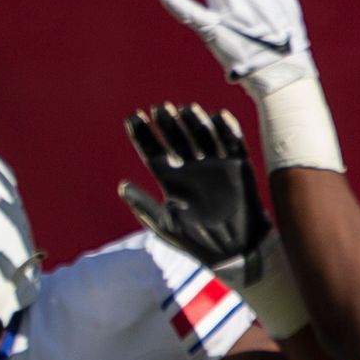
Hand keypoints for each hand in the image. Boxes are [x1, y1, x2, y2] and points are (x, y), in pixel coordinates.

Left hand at [120, 101, 277, 289]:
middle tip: (160, 109)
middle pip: (177, 138)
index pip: (153, 151)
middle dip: (168, 123)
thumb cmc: (195, 241)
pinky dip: (227, 129)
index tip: (132, 117)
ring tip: (186, 110)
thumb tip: (120, 186)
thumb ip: (143, 205)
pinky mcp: (238, 166)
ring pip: (202, 135)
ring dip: (195, 122)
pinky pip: (233, 143)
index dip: (143, 134)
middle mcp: (191, 168)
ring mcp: (214, 164)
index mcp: (170, 179)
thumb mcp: (165, 225)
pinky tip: (218, 117)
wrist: (234, 251)